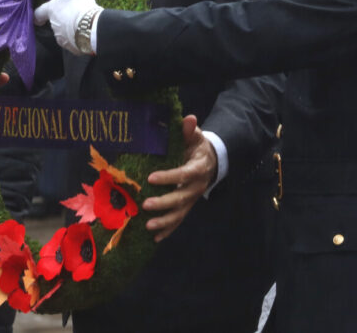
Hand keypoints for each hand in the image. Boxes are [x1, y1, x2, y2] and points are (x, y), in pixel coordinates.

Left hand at [34, 0, 101, 55]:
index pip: (39, 13)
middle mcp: (54, 26)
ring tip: (81, 24)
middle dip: (60, 20)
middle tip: (72, 15)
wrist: (92, 27)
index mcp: (51, 11)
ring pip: (63, 34)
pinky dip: (77, 39)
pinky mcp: (72, 48)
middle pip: (54, 24)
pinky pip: (73, 43)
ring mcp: (63, 39)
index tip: (38, 16)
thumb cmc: (80, 4)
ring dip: (69, 30)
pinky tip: (85, 33)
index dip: (39, 14)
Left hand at [143, 115, 216, 242]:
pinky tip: (155, 238)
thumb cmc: (197, 147)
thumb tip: (188, 118)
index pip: (183, 174)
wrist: (211, 162)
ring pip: (180, 214)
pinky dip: (168, 230)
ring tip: (148, 226)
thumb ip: (189, 130)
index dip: (168, 177)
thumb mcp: (195, 137)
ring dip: (164, 222)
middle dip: (163, 203)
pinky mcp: (187, 207)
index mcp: (197, 168)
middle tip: (145, 205)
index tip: (151, 177)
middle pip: (181, 198)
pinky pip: (178, 221)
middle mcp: (196, 187)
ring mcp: (192, 199)